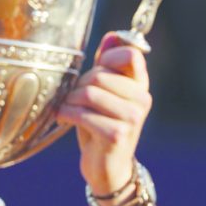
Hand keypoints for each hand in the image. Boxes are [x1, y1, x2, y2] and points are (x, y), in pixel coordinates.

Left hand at [56, 32, 151, 193]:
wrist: (107, 169)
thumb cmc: (101, 129)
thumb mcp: (104, 96)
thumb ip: (106, 68)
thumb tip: (112, 37)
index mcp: (140, 86)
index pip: (131, 54)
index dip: (106, 58)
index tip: (92, 73)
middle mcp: (142, 100)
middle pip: (100, 75)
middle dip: (78, 85)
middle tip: (69, 98)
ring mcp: (132, 118)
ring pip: (90, 93)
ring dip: (69, 100)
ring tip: (64, 108)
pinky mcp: (118, 135)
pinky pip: (84, 115)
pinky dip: (67, 115)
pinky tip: (62, 119)